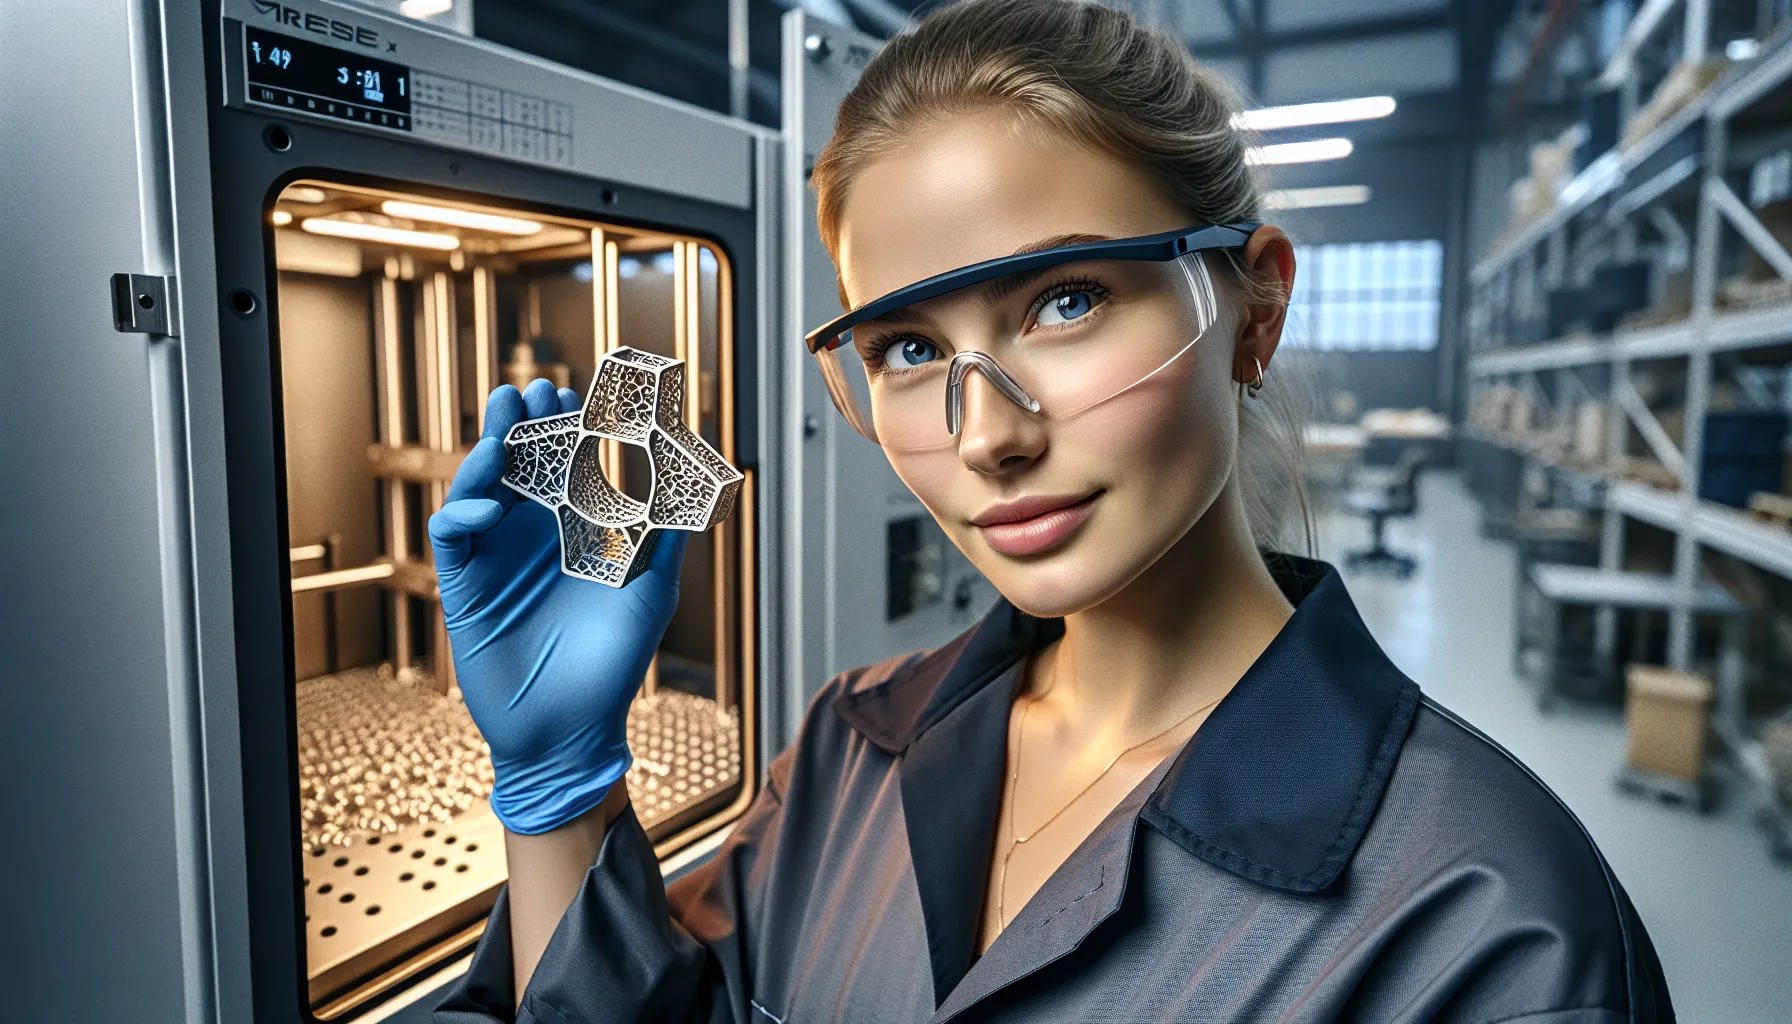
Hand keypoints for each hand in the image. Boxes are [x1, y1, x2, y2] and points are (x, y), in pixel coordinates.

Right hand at [429, 380, 687, 834]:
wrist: (572, 728)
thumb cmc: (614, 662)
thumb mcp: (650, 590)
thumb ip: (667, 534)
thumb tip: (700, 478)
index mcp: (573, 529)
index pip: (567, 464)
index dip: (570, 427)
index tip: (582, 391)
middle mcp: (530, 534)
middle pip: (519, 463)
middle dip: (524, 423)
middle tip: (532, 390)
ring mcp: (495, 556)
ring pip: (481, 486)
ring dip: (488, 451)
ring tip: (504, 422)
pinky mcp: (464, 585)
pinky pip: (453, 534)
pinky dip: (466, 510)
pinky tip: (492, 506)